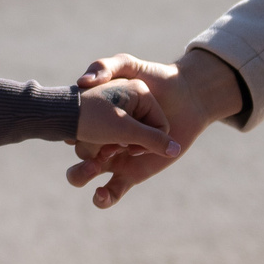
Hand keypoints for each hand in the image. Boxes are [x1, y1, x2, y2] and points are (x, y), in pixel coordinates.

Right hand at [63, 50, 242, 207]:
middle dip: (82, 149)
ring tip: (92, 165)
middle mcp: (102, 137)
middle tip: (99, 141)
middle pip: (76, 151)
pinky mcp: (133, 173)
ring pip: (86, 173)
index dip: (86, 124)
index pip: (79, 123)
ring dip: (82, 173)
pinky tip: (101, 194)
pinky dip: (104, 197)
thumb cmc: (156, 79)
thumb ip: (104, 65)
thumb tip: (82, 82)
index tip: (102, 115)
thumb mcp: (127, 65)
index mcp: (95, 115)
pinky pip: (113, 191)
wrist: (187, 96)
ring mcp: (117, 157)